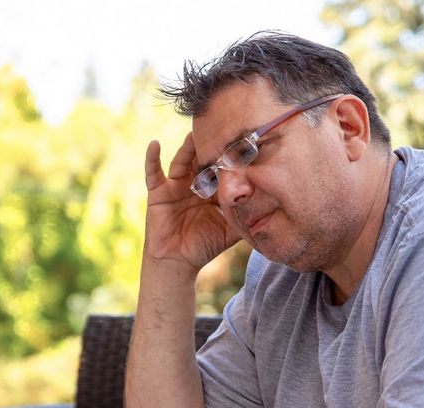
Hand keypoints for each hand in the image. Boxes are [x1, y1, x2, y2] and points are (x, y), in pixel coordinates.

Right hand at [143, 134, 242, 271]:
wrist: (178, 262)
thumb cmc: (204, 247)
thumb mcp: (229, 230)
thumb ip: (245, 217)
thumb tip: (272, 209)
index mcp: (212, 191)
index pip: (221, 169)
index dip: (229, 158)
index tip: (242, 143)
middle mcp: (194, 184)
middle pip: (201, 160)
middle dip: (209, 147)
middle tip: (221, 129)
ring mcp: (175, 186)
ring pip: (181, 161)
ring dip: (187, 148)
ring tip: (193, 133)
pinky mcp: (158, 192)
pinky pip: (153, 172)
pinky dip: (151, 158)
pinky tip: (154, 144)